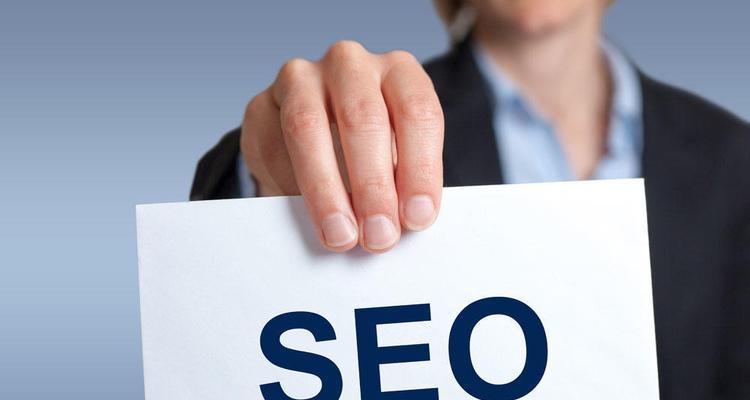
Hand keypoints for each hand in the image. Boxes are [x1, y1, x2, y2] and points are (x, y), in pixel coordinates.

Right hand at [240, 41, 443, 252]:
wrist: (316, 134)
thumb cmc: (372, 149)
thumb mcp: (399, 159)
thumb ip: (403, 186)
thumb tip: (402, 226)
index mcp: (398, 71)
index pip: (418, 112)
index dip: (420, 168)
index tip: (417, 217)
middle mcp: (350, 64)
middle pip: (363, 118)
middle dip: (373, 185)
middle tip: (379, 235)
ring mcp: (302, 78)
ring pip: (308, 127)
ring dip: (326, 190)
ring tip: (340, 234)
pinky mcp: (262, 103)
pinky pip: (272, 146)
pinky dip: (289, 186)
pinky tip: (305, 215)